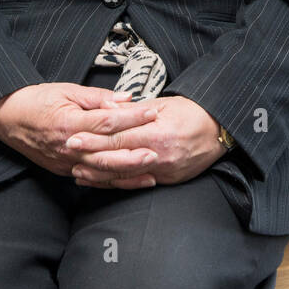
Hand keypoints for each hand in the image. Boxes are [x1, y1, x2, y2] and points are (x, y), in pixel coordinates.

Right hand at [0, 83, 160, 180]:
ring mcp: (65, 162)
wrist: (7, 117)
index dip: (131, 118)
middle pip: (106, 152)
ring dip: (128, 173)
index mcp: (68, 122)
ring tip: (152, 171)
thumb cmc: (36, 101)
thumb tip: (125, 99)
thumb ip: (97, 97)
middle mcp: (67, 146)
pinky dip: (113, 182)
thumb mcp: (66, 90)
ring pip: (101, 171)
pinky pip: (92, 179)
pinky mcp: (64, 170)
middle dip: (134, 152)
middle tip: (158, 149)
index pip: (106, 122)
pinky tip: (131, 181)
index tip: (151, 112)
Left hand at [66, 95, 226, 188]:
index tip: (74, 136)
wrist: (220, 131)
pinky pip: (137, 184)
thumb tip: (107, 108)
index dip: (94, 138)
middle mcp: (159, 155)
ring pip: (124, 176)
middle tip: (69, 154)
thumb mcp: (163, 104)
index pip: (118, 137)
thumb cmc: (193, 113)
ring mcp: (164, 171)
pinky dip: (117, 183)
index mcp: (157, 132)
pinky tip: (102, 180)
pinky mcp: (168, 180)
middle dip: (90, 157)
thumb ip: (133, 110)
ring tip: (78, 170)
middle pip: (117, 159)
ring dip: (99, 174)